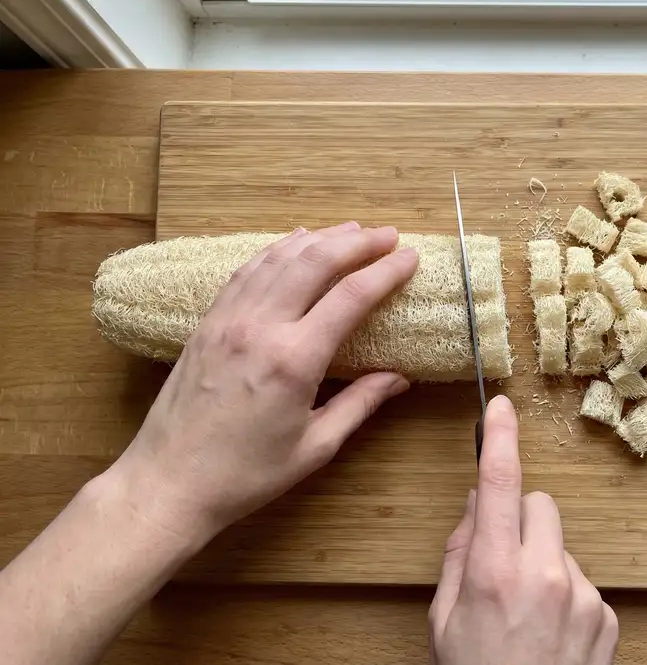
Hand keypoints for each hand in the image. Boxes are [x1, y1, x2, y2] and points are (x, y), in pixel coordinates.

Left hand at [108, 223, 418, 545]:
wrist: (168, 482)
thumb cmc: (246, 475)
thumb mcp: (315, 447)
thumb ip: (360, 404)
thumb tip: (399, 378)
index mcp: (294, 359)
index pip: (351, 296)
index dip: (386, 271)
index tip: (411, 256)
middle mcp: (261, 327)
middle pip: (315, 261)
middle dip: (357, 242)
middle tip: (388, 235)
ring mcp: (228, 319)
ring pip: (279, 257)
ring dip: (319, 238)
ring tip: (351, 231)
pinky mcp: (207, 322)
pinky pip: (247, 270)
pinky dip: (277, 249)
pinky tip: (295, 241)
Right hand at [429, 395, 618, 664]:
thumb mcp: (444, 619)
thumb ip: (459, 552)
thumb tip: (479, 504)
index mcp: (494, 572)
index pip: (501, 483)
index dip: (500, 438)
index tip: (500, 407)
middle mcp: (545, 574)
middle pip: (541, 504)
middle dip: (521, 518)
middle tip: (504, 558)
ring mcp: (582, 595)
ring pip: (561, 545)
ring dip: (544, 563)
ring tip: (528, 614)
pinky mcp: (607, 615)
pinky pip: (583, 581)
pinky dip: (567, 596)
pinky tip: (551, 633)